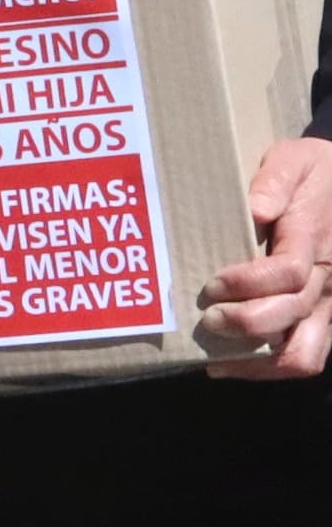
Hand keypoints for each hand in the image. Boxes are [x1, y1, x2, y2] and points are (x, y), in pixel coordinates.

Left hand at [200, 135, 331, 379]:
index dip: (248, 284)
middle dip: (246, 323)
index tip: (213, 284)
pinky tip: (233, 363)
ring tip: (216, 359)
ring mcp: (331, 306)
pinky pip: (307, 354)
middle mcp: (329, 281)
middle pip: (293, 315)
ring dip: (260, 362)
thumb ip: (275, 181)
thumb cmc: (315, 172)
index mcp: (315, 240)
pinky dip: (271, 367)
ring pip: (305, 353)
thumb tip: (256, 209)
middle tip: (207, 318)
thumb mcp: (294, 160)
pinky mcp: (326, 318)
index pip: (289, 273)